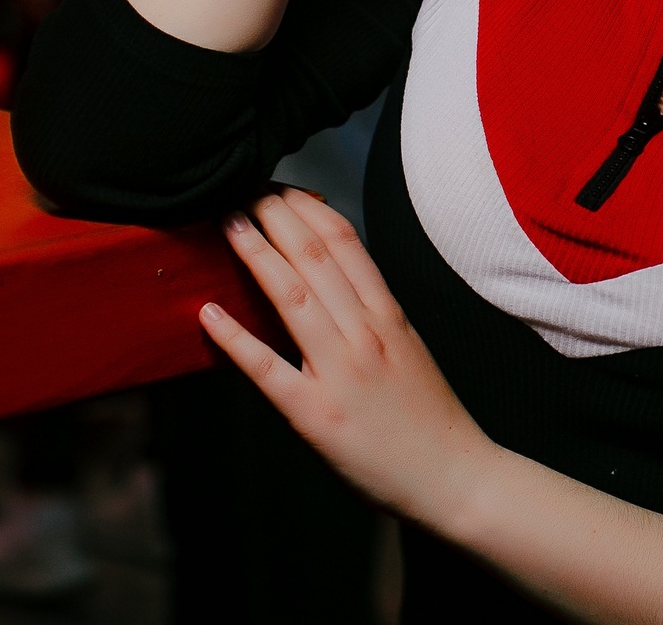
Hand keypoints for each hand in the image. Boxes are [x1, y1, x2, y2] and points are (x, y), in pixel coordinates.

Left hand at [198, 189, 507, 529]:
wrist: (454, 475)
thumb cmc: (431, 418)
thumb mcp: (410, 349)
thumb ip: (374, 316)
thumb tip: (335, 284)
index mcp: (390, 316)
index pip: (346, 244)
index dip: (308, 209)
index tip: (282, 188)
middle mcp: (366, 333)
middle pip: (315, 258)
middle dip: (276, 216)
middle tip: (244, 187)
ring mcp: (341, 371)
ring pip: (293, 297)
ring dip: (256, 254)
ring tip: (227, 222)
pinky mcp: (315, 413)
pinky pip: (268, 369)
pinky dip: (235, 338)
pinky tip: (208, 313)